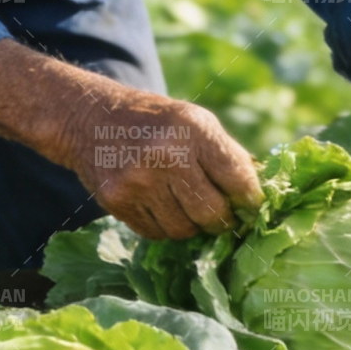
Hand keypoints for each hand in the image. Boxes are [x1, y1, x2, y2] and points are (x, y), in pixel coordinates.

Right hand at [56, 87, 263, 239]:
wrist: (91, 117)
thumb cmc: (156, 121)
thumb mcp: (195, 121)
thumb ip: (227, 156)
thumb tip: (259, 200)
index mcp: (193, 127)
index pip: (237, 178)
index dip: (250, 199)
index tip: (251, 206)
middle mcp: (165, 153)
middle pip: (212, 213)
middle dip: (221, 219)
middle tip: (220, 214)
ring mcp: (138, 180)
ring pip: (183, 230)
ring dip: (190, 224)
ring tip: (183, 203)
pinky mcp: (117, 201)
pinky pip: (156, 233)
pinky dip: (163, 225)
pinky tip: (157, 202)